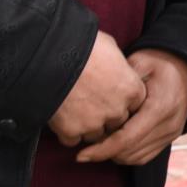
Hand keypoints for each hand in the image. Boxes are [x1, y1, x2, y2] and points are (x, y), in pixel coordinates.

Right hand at [48, 31, 147, 146]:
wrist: (52, 58)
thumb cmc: (83, 46)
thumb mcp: (109, 46)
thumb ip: (117, 62)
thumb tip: (114, 63)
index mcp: (131, 89)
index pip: (135, 104)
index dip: (122, 100)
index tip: (111, 94)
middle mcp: (116, 109)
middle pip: (116, 121)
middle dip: (107, 115)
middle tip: (91, 103)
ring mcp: (94, 123)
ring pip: (96, 134)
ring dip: (88, 126)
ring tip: (75, 110)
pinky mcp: (71, 131)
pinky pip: (72, 140)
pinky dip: (67, 132)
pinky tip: (61, 118)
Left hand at [77, 51, 186, 166]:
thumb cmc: (159, 61)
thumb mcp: (138, 64)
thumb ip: (118, 83)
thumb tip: (92, 103)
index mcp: (161, 106)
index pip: (126, 139)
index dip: (101, 150)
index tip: (80, 155)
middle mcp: (169, 124)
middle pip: (129, 152)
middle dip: (104, 153)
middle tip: (85, 145)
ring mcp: (172, 133)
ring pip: (135, 157)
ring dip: (115, 154)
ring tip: (99, 143)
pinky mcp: (171, 137)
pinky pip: (145, 156)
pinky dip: (127, 154)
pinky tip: (115, 144)